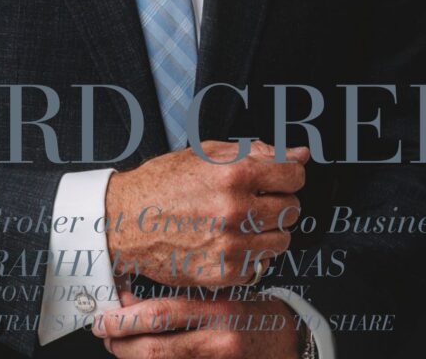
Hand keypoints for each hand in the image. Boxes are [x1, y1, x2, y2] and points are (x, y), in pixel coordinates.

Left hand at [93, 290, 299, 357]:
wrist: (291, 344)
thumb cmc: (253, 314)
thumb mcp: (220, 295)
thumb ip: (179, 298)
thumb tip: (130, 300)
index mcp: (219, 311)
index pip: (162, 314)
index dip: (126, 318)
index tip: (105, 314)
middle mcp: (219, 343)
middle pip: (155, 349)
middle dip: (120, 342)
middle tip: (103, 332)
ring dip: (131, 357)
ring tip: (117, 347)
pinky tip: (142, 358)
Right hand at [105, 140, 307, 284]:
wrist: (126, 220)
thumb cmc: (164, 183)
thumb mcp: (206, 153)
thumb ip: (257, 152)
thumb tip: (300, 154)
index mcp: (233, 174)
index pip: (294, 175)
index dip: (289, 174)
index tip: (281, 177)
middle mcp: (235, 210)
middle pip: (292, 209)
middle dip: (278, 201)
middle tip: (255, 199)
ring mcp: (231, 245)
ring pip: (282, 240)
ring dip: (268, 230)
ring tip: (242, 221)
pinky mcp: (224, 273)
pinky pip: (262, 264)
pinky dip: (252, 254)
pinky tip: (230, 241)